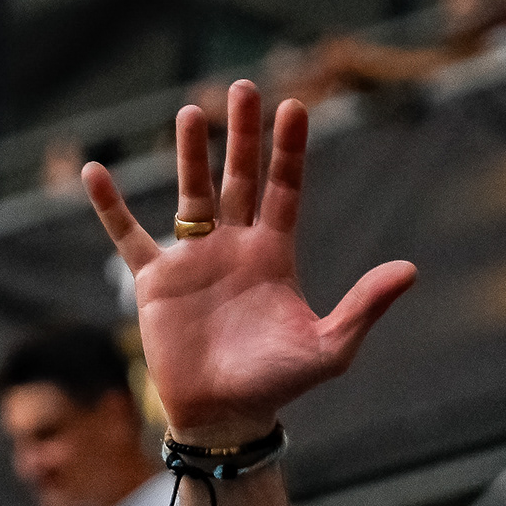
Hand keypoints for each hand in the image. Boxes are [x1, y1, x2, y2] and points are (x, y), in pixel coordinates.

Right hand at [81, 79, 413, 447]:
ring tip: (190, 110)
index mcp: (274, 255)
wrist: (226, 417)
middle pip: (239, 178)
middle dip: (242, 135)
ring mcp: (193, 261)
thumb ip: (365, 305)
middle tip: (244, 88)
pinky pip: (129, 236)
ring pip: (191, 195)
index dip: (288, 151)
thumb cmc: (279, 385)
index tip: (294, 107)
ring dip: (189, 154)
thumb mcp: (330, 347)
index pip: (283, 190)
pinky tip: (94, 172)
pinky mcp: (156, 283)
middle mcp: (234, 247)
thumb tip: (410, 269)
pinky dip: (112, 207)